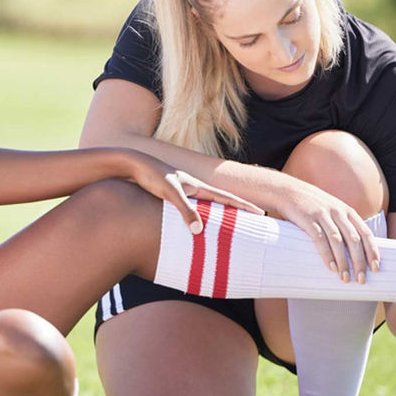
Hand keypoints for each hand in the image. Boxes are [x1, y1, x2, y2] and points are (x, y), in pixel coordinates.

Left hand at [127, 155, 263, 233]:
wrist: (134, 165)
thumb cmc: (152, 176)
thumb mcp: (170, 193)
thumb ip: (185, 211)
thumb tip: (198, 231)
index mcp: (198, 186)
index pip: (227, 198)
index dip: (244, 206)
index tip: (261, 213)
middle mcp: (194, 189)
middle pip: (222, 202)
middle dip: (237, 212)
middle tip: (253, 222)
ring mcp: (184, 192)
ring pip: (208, 207)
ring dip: (220, 215)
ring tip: (230, 228)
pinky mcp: (172, 196)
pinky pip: (193, 210)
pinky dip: (200, 218)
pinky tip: (197, 227)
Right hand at [270, 182, 379, 283]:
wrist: (287, 191)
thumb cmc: (310, 205)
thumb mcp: (331, 210)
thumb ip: (342, 225)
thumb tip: (354, 250)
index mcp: (347, 211)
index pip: (366, 233)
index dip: (372, 251)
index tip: (376, 268)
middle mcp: (338, 212)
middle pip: (354, 240)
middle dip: (360, 261)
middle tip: (361, 279)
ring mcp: (323, 215)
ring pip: (338, 241)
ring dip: (344, 262)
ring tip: (345, 278)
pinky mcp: (308, 219)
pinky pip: (320, 239)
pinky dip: (327, 254)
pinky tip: (331, 267)